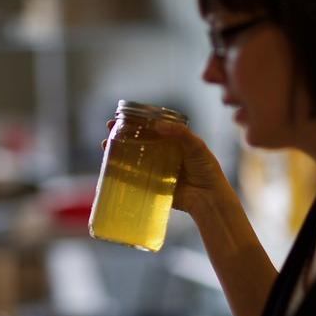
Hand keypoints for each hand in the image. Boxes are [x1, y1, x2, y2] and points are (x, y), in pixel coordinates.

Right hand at [102, 119, 226, 214]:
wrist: (209, 199)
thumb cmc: (207, 171)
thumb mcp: (197, 146)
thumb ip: (179, 134)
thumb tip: (157, 125)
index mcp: (174, 142)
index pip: (152, 127)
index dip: (137, 121)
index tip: (123, 116)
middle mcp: (163, 154)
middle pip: (139, 141)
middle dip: (123, 134)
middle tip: (110, 129)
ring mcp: (157, 170)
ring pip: (134, 158)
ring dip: (118, 152)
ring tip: (106, 146)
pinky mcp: (153, 186)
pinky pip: (135, 178)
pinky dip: (122, 172)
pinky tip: (111, 166)